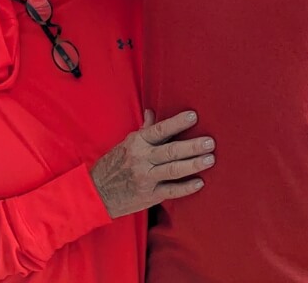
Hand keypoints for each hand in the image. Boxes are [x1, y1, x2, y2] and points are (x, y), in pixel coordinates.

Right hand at [90, 110, 214, 218]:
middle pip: (170, 151)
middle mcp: (141, 159)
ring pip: (173, 170)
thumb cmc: (114, 165)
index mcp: (137, 143)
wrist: (97, 193)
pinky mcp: (149, 196)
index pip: (160, 130)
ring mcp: (145, 178)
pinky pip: (170, 191)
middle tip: (210, 142)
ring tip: (210, 159)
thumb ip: (144, 130)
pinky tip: (200, 183)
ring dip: (193, 164)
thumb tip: (152, 112)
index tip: (193, 116)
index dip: (177, 123)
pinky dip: (186, 188)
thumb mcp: (126, 144)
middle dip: (192, 146)